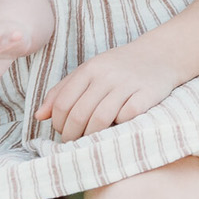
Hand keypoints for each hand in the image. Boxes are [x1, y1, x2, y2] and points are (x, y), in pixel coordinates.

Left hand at [36, 38, 182, 141]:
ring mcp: (127, 85)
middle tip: (73, 143)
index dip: (58, 123)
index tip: (62, 131)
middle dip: (71, 135)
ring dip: (91, 137)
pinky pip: (127, 117)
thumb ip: (62, 91)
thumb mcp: (88, 72)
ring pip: (100, 119)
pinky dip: (119, 127)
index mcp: (89, 69)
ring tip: (89, 142)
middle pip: (79, 114)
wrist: (160, 55)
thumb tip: (39, 116)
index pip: (62, 103)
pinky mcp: (146, 95)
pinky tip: (116, 130)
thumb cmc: (118, 68)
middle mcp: (106, 75)